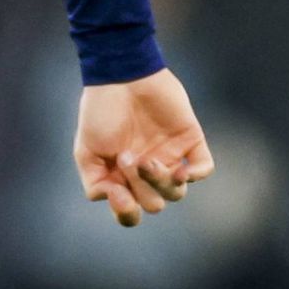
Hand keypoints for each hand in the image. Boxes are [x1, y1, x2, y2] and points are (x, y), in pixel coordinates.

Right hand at [77, 68, 214, 226]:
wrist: (121, 75)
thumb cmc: (100, 110)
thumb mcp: (85, 151)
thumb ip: (95, 184)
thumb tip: (117, 201)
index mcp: (122, 177)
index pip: (130, 213)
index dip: (126, 212)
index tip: (118, 193)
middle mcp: (147, 171)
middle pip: (154, 203)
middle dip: (140, 188)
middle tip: (127, 158)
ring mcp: (170, 156)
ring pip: (176, 192)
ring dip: (161, 182)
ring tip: (146, 160)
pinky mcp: (190, 140)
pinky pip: (203, 169)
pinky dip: (196, 175)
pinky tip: (182, 170)